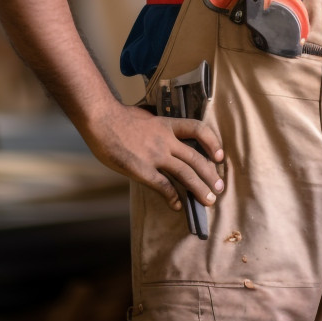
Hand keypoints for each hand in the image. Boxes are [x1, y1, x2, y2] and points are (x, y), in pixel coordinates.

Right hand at [84, 101, 224, 211]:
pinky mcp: (142, 169)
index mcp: (167, 124)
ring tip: (209, 201)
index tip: (220, 156)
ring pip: (185, 173)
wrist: (101, 119)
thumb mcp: (146, 115)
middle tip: (219, 188)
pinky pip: (163, 186)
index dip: (212, 142)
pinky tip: (178, 205)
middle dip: (211, 175)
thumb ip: (158, 124)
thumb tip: (162, 128)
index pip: (197, 129)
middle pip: (196, 158)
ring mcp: (155, 155)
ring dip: (199, 189)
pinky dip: (172, 197)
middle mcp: (166, 139)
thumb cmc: (119, 116)